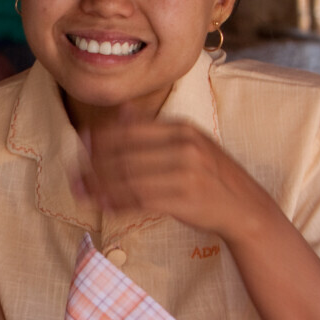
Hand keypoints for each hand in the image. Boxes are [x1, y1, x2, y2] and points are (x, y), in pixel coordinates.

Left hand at [78, 111, 271, 238]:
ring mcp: (186, 172)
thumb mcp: (189, 142)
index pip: (130, 131)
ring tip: (82, 193)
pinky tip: (104, 206)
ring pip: (129, 179)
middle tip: (74, 177)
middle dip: (94, 167)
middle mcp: (185, 147)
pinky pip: (141, 200)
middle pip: (126, 155)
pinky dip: (118, 203)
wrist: (245, 208)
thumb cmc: (211, 176)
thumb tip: (121, 111)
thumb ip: (154, 129)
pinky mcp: (185, 198)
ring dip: (101, 188)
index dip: (100, 140)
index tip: (80, 148)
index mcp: (183, 129)